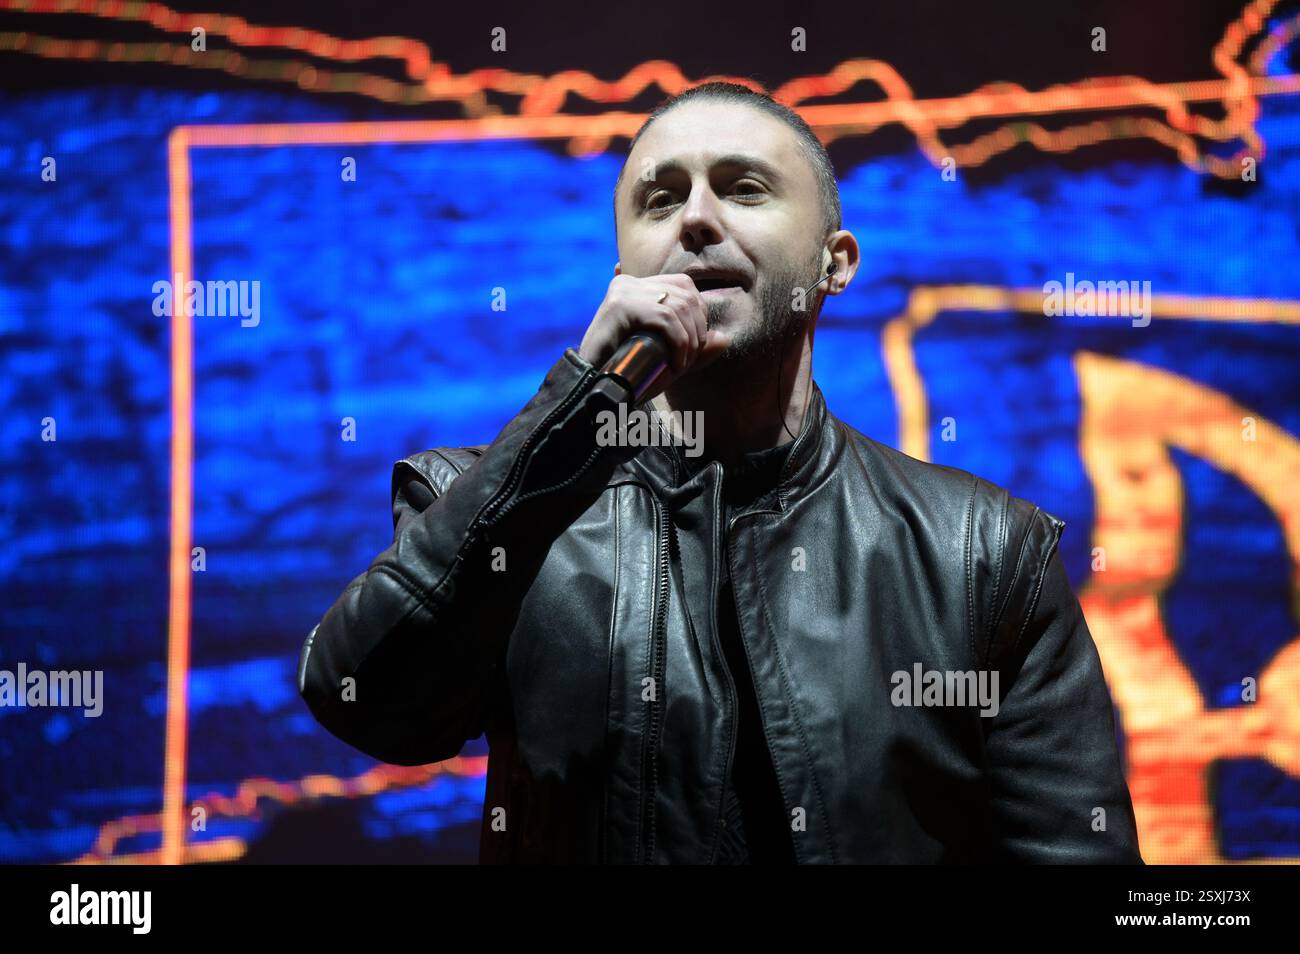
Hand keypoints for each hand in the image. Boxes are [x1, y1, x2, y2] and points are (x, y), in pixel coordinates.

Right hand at [578, 274, 729, 399]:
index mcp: (639, 286)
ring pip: (678, 306)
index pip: (685, 287)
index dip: (698, 317)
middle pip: (686, 294)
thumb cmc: (626, 373)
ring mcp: (624, 291)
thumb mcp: (666, 359)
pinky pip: (664, 318)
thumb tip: (724, 339)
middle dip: (697, 330)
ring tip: (680, 366)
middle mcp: (630, 283)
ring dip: (688, 341)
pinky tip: (675, 363)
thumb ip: (694, 349)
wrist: (590, 386)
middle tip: (687, 361)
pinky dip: (678, 343)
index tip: (692, 349)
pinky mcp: (620, 305)